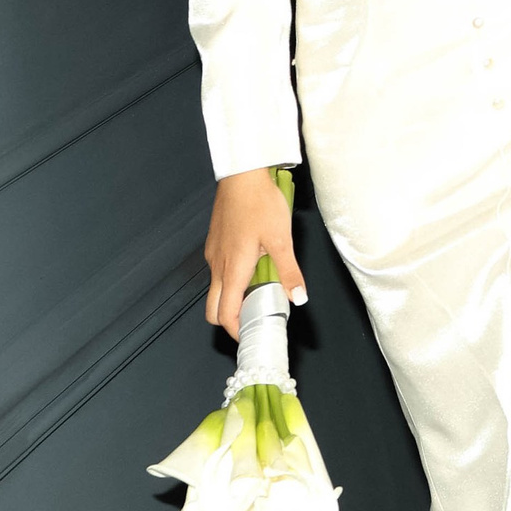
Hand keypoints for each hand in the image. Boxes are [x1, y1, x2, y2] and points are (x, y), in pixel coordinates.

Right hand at [204, 168, 306, 337]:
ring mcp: (213, 254)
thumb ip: (289, 272)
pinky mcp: (215, 242)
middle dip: (229, 320)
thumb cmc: (259, 203)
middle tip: (253, 319)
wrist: (242, 174)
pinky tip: (252, 267)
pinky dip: (230, 279)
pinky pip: (218, 270)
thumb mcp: (282, 240)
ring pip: (215, 288)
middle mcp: (217, 265)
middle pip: (213, 308)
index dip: (236, 330)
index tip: (251, 335)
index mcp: (232, 270)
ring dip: (232, 298)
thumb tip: (298, 298)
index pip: (225, 314)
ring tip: (258, 292)